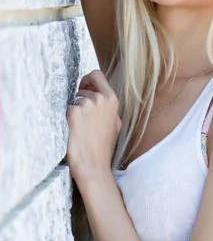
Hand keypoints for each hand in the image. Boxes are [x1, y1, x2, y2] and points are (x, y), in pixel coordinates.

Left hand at [66, 70, 121, 185]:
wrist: (94, 166)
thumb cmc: (104, 146)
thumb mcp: (116, 122)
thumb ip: (108, 106)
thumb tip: (100, 93)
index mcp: (112, 100)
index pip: (96, 74)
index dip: (88, 79)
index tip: (85, 87)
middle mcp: (100, 99)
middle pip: (84, 85)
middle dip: (81, 94)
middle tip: (83, 111)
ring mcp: (87, 106)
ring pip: (76, 98)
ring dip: (76, 109)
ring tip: (83, 127)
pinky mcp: (73, 114)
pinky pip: (68, 108)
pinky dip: (69, 118)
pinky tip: (76, 131)